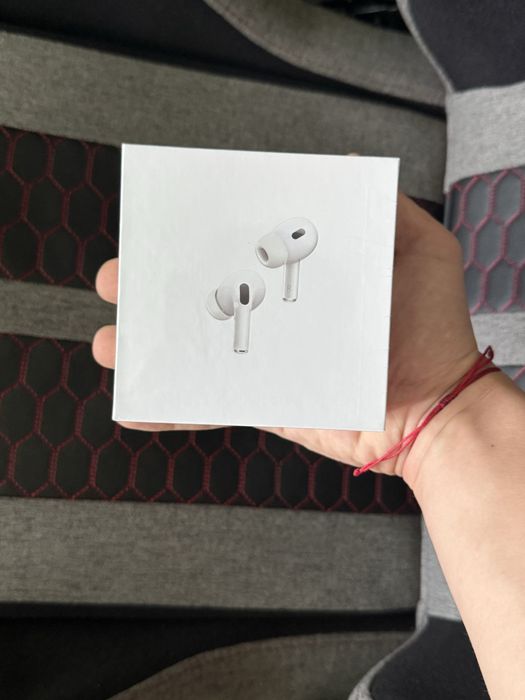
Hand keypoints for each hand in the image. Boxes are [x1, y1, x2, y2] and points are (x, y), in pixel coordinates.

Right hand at [92, 194, 477, 484]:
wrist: (435, 409)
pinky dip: (172, 409)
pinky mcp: (266, 401)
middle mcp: (279, 314)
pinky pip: (212, 405)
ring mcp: (268, 359)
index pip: (242, 246)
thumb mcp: (420, 249)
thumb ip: (385, 209)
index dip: (200, 235)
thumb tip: (346, 167)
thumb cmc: (433, 328)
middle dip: (155, 285)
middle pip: (206, 293)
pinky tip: (137, 404)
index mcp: (303, 277)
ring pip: (196, 349)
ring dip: (149, 345)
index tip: (165, 225)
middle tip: (119, 277)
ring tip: (112, 341)